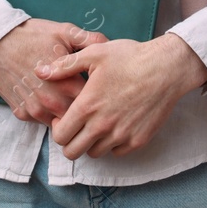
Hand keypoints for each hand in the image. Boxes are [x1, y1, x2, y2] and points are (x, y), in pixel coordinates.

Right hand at [0, 19, 105, 124]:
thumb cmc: (33, 35)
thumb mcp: (64, 31)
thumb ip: (90, 41)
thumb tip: (111, 46)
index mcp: (66, 83)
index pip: (93, 105)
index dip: (100, 100)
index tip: (104, 93)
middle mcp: (51, 102)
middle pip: (78, 120)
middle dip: (84, 112)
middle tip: (90, 101)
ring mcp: (34, 110)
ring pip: (59, 124)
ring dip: (65, 115)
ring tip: (68, 100)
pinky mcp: (21, 114)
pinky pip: (41, 121)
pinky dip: (47, 114)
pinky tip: (48, 99)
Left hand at [37, 33, 206, 158]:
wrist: (166, 68)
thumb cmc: (130, 57)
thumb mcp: (94, 53)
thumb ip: (64, 66)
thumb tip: (40, 71)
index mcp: (87, 106)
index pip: (60, 136)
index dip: (57, 129)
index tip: (64, 118)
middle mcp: (102, 126)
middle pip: (73, 152)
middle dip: (70, 141)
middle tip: (77, 126)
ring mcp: (121, 136)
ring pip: (95, 153)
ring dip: (91, 142)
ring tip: (97, 123)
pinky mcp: (138, 140)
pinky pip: (117, 152)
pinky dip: (112, 144)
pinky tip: (115, 124)